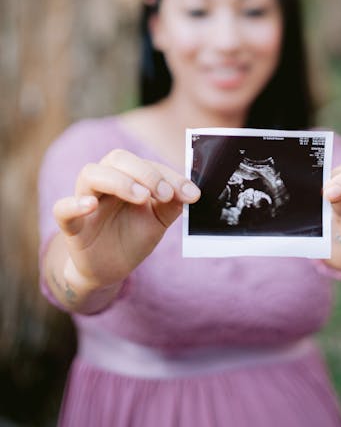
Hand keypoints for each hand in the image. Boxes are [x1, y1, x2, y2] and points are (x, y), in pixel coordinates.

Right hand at [53, 149, 200, 290]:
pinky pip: (62, 208)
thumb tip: (191, 192)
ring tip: (141, 197)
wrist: (111, 268)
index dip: (170, 176)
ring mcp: (85, 200)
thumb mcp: (158, 220)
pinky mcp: (71, 225)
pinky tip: (91, 206)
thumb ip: (172, 204)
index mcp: (127, 176)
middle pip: (117, 158)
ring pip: (91, 174)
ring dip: (119, 181)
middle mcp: (105, 181)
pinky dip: (74, 204)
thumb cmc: (133, 236)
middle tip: (165, 193)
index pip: (147, 164)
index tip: (192, 194)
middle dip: (145, 172)